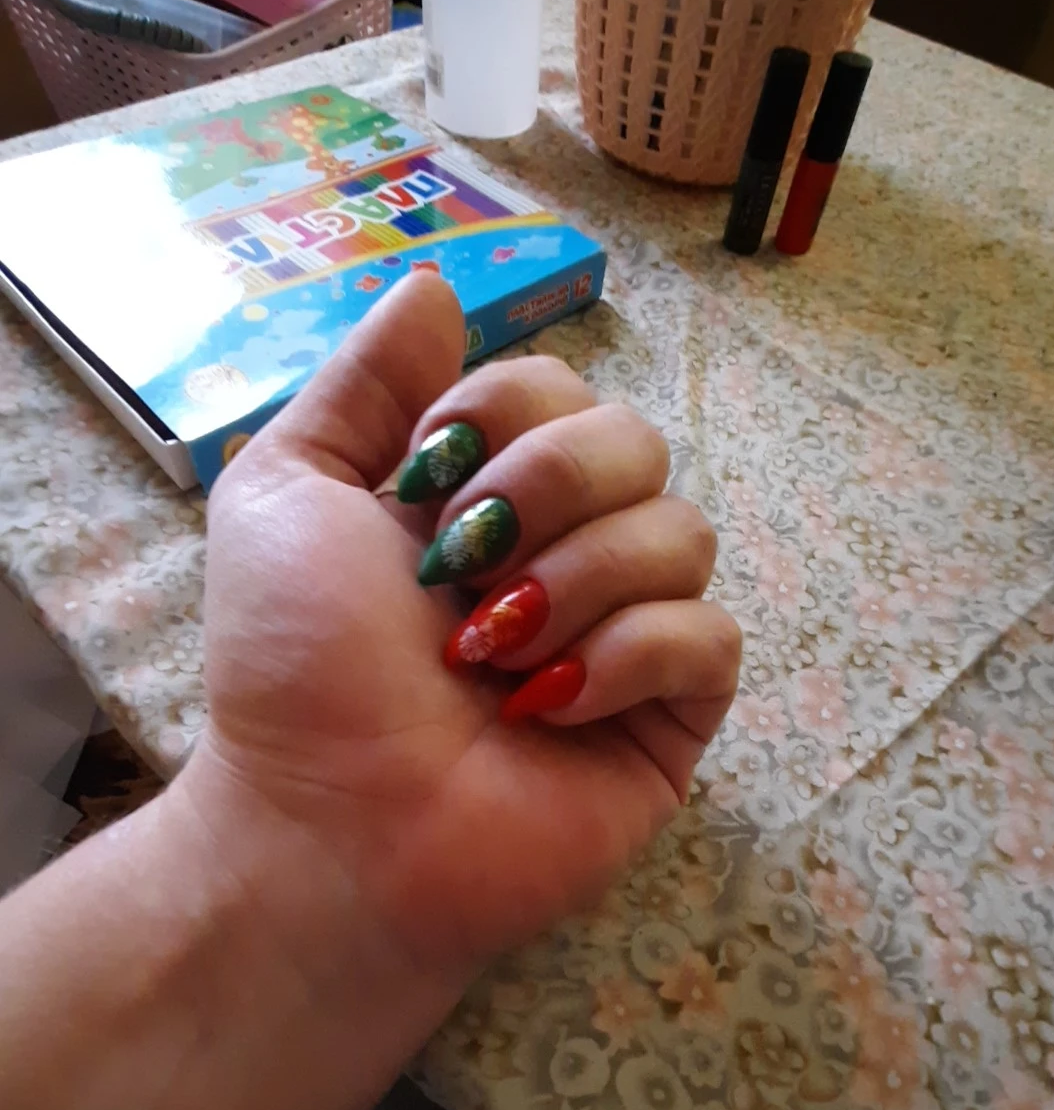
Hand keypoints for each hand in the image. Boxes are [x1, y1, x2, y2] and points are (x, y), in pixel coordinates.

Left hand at [183, 275, 739, 1047]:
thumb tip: (437, 286)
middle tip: (458, 573)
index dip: (503, 411)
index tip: (424, 480)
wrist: (326, 824)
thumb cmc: (296, 668)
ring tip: (489, 659)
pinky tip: (545, 709)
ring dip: (574, 583)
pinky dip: (626, 658)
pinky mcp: (668, 717)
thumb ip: (363, 383)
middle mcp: (564, 548)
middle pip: (637, 440)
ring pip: (682, 532)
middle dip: (544, 492)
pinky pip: (709, 637)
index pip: (559, 384)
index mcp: (485, 492)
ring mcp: (624, 634)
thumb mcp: (288, 492)